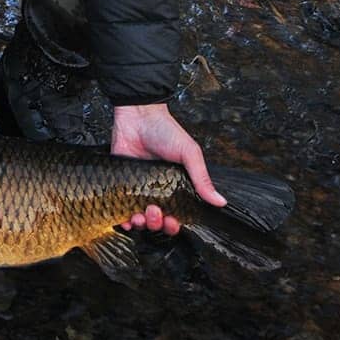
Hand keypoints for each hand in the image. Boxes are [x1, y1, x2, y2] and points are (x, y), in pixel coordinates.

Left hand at [111, 102, 225, 235]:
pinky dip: (121, 219)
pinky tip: (124, 218)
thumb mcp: (189, 153)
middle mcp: (156, 191)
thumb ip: (201, 178)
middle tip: (155, 212)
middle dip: (156, 223)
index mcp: (174, 187)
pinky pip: (119, 209)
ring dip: (139, 223)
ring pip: (138, 218)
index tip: (172, 221)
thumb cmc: (165, 130)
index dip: (173, 224)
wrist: (138, 115)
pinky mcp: (120, 183)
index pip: (175, 216)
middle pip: (156, 221)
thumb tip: (220, 201)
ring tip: (140, 215)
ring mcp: (136, 188)